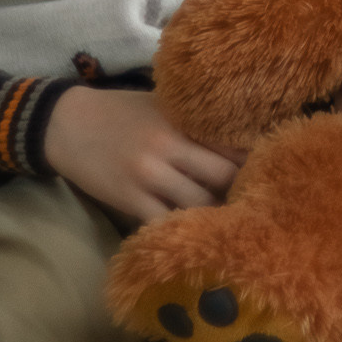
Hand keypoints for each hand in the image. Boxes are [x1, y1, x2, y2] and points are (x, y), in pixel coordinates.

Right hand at [43, 87, 244, 224]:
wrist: (67, 123)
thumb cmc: (121, 112)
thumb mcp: (163, 106)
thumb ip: (197, 124)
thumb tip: (242, 140)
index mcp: (182, 120)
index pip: (232, 143)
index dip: (255, 161)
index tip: (274, 172)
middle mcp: (170, 147)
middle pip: (223, 177)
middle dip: (242, 192)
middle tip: (257, 204)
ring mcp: (148, 175)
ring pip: (198, 204)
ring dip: (216, 216)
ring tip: (231, 225)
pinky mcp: (128, 199)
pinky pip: (163, 223)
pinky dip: (181, 230)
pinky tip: (193, 235)